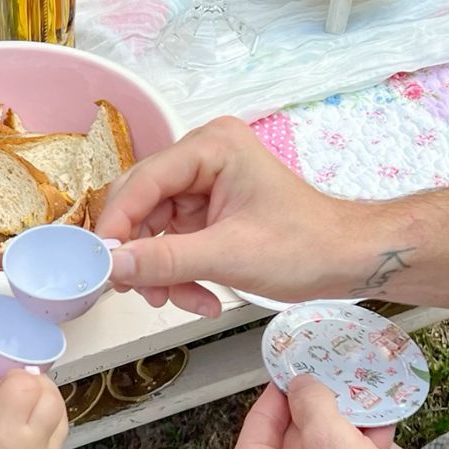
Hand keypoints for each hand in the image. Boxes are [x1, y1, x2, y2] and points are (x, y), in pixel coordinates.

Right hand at [0, 371, 67, 448]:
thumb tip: (25, 378)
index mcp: (4, 430)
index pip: (28, 386)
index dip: (19, 377)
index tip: (7, 383)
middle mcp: (30, 447)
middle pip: (53, 400)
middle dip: (40, 386)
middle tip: (24, 388)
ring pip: (62, 417)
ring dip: (48, 404)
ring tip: (28, 407)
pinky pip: (58, 437)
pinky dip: (47, 425)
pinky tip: (29, 427)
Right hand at [97, 117, 368, 313]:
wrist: (347, 261)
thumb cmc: (307, 245)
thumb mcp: (230, 255)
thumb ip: (166, 260)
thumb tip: (113, 264)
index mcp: (211, 146)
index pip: (143, 181)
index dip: (117, 223)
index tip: (101, 262)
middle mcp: (202, 158)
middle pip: (142, 206)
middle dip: (143, 254)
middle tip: (140, 291)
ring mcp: (203, 186)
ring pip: (153, 231)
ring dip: (162, 272)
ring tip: (182, 301)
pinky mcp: (207, 213)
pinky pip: (173, 244)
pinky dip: (179, 274)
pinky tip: (200, 298)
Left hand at [223, 377, 429, 448]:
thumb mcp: (331, 439)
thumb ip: (311, 401)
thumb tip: (302, 383)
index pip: (261, 416)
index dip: (287, 386)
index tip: (305, 362)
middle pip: (289, 436)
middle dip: (322, 407)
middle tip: (344, 378)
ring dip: (344, 429)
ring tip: (370, 400)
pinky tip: (382, 432)